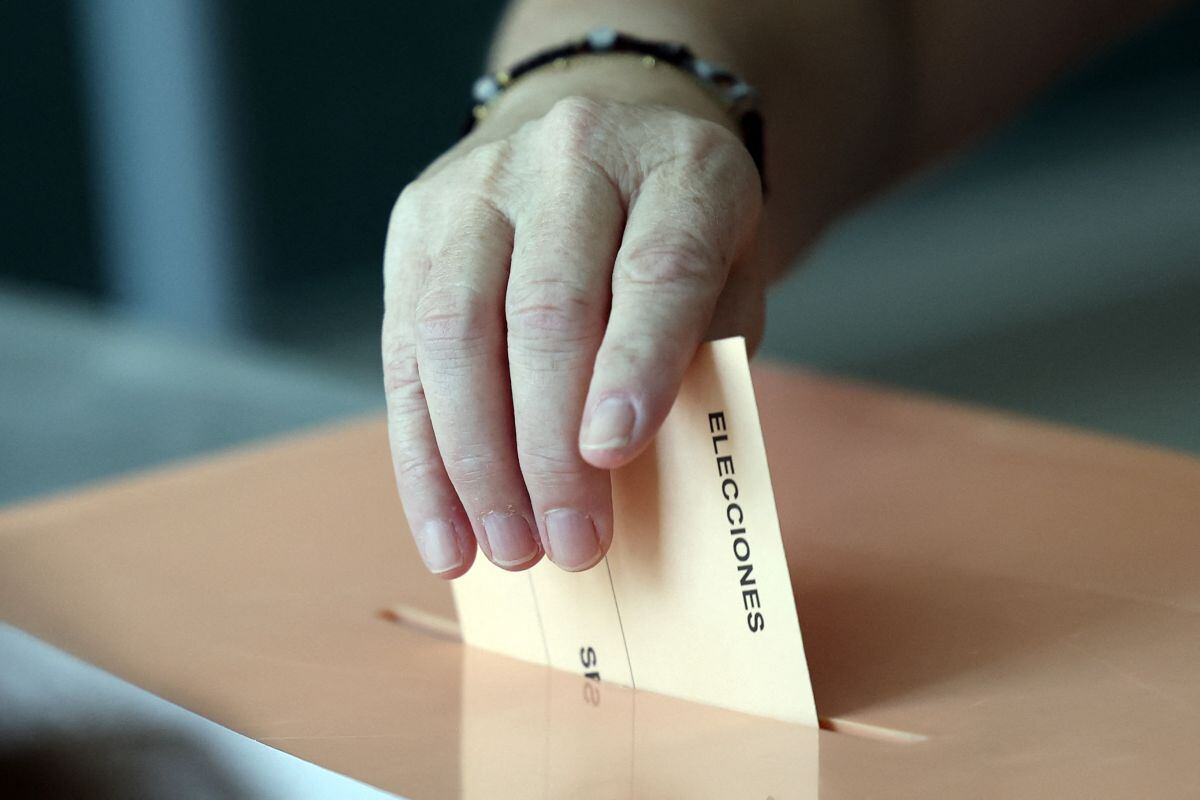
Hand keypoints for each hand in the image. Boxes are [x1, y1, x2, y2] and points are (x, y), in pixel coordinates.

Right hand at [382, 92, 762, 577]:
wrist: (605, 134)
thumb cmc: (678, 233)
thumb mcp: (730, 279)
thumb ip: (698, 357)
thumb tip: (628, 473)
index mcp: (679, 168)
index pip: (657, 268)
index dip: (635, 365)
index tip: (614, 454)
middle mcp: (571, 159)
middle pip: (546, 311)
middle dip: (547, 449)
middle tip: (569, 544)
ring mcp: (480, 185)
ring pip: (455, 333)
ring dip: (475, 463)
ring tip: (507, 549)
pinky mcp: (417, 224)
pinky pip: (404, 351)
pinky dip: (422, 454)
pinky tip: (446, 526)